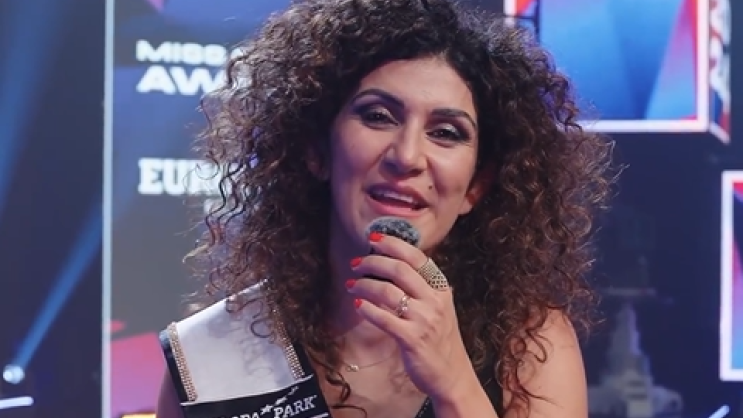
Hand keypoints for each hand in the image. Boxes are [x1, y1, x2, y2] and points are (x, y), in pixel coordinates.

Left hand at [346, 232, 476, 402]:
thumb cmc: (440, 340)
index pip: (417, 257)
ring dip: (365, 285)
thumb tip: (396, 264)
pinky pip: (383, 318)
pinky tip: (358, 304)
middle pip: (399, 269)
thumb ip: (423, 287)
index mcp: (441, 289)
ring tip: (352, 285)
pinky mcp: (411, 339)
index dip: (393, 244)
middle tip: (356, 264)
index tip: (373, 239)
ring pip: (388, 291)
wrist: (452, 375)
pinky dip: (367, 309)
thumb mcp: (440, 307)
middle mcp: (434, 301)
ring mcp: (423, 320)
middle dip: (373, 262)